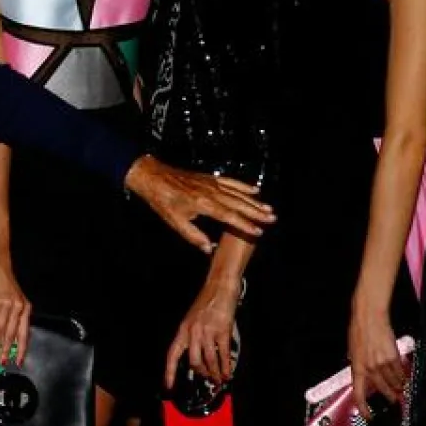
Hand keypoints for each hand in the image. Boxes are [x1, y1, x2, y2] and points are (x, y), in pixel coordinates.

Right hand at [0, 260, 30, 364]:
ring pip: (3, 329)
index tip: (18, 361)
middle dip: (7, 350)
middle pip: (13, 334)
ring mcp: (7, 304)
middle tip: (3, 362)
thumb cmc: (2, 281)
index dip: (21, 348)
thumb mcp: (12, 299)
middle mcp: (19, 307)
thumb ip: (11, 315)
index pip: (24, 333)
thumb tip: (6, 334)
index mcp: (25, 308)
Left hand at [124, 156, 274, 252]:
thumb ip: (193, 236)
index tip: (259, 231)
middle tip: (272, 219)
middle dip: (256, 212)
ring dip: (254, 201)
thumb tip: (209, 249)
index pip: (229, 216)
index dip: (245, 225)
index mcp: (203, 204)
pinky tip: (255, 189)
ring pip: (238, 193)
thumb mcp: (175, 221)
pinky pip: (231, 182)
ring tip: (269, 208)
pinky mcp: (209, 178)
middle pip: (238, 203)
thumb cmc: (162, 200)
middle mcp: (211, 192)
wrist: (153, 177)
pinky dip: (243, 186)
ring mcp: (211, 183)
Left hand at [165, 276, 237, 386]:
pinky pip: (223, 354)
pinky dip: (226, 366)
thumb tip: (198, 359)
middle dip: (201, 374)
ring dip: (214, 373)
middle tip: (207, 380)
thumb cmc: (206, 304)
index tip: (169, 386)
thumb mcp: (192, 320)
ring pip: (209, 360)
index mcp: (182, 330)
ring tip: (219, 380)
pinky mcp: (222, 331)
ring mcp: (207, 332)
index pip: (172, 355)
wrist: (219, 288)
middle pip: (193, 362)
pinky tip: (227, 372)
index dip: (169, 372)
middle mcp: (192, 332)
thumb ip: (192, 337)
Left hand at [348, 297, 405, 417]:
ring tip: (400, 389)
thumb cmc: (359, 332)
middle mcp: (369, 368)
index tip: (368, 416)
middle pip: (382, 390)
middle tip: (394, 401)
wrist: (369, 318)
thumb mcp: (353, 351)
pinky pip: (400, 373)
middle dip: (389, 398)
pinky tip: (403, 379)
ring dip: (398, 388)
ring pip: (394, 383)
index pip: (359, 393)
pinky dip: (403, 377)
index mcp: (357, 367)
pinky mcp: (393, 357)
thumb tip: (364, 376)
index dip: (363, 407)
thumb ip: (359, 365)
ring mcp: (382, 363)